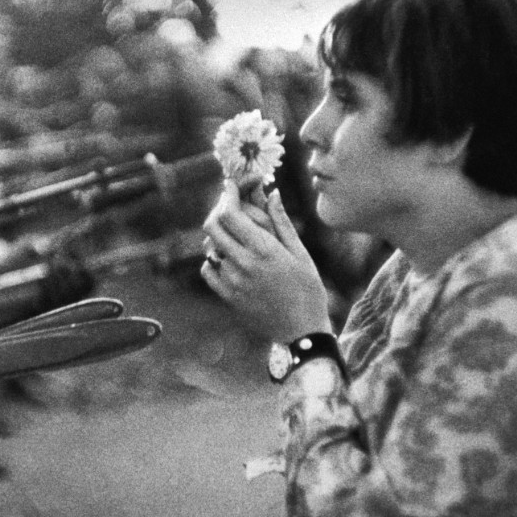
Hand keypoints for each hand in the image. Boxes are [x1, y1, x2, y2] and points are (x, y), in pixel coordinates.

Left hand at [201, 182, 330, 341]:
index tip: (230, 186)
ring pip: (210, 247)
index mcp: (264, 249)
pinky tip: (227, 258)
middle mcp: (244, 263)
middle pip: (213, 226)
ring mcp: (232, 281)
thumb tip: (272, 193)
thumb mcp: (300, 253)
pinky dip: (213, 260)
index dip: (228, 195)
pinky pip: (208, 270)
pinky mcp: (228, 297)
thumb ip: (281, 222)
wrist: (302, 331)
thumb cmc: (308, 290)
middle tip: (228, 207)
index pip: (231, 214)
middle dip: (218, 210)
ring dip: (218, 236)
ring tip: (233, 234)